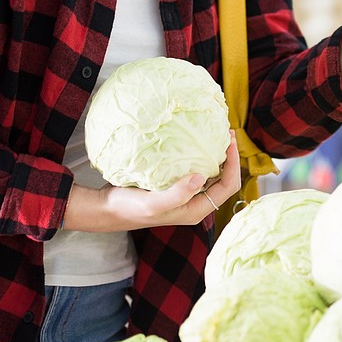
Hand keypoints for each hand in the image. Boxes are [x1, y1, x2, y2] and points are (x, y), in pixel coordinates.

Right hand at [63, 132, 241, 231]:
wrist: (107, 209)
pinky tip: (196, 140)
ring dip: (218, 154)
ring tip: (217, 133)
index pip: (228, 186)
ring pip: (212, 173)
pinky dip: (202, 155)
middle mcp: (195, 203)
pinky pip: (197, 168)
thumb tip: (201, 177)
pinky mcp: (176, 186)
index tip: (230, 141)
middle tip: (228, 132)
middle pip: (224, 178)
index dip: (234, 164)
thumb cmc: (129, 208)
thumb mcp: (153, 203)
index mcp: (196, 210)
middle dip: (230, 156)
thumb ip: (178, 194)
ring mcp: (186, 195)